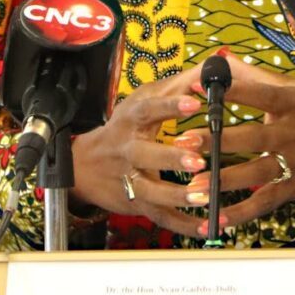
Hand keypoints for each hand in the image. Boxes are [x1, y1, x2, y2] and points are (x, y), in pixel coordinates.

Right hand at [70, 64, 228, 237]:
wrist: (85, 165)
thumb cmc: (125, 126)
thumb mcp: (144, 100)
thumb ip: (177, 85)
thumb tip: (209, 68)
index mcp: (131, 118)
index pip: (150, 109)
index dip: (171, 105)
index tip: (195, 101)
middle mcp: (127, 149)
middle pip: (146, 154)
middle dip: (171, 157)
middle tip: (199, 158)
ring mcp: (129, 179)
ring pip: (151, 191)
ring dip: (178, 195)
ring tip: (205, 195)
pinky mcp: (136, 203)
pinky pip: (160, 216)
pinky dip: (183, 225)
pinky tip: (205, 226)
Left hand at [183, 56, 294, 227]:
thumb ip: (259, 77)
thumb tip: (226, 60)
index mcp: (291, 101)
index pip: (256, 91)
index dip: (227, 90)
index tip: (197, 89)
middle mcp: (291, 131)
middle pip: (249, 136)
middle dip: (215, 141)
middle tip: (184, 145)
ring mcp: (294, 161)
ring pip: (253, 172)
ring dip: (221, 181)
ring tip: (192, 187)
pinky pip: (265, 201)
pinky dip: (242, 212)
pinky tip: (219, 218)